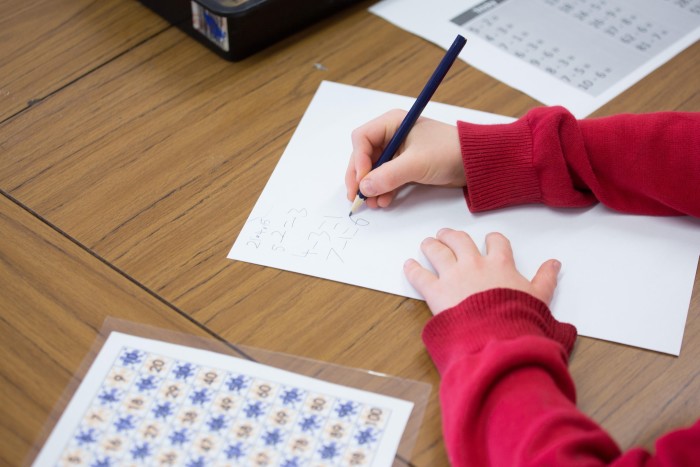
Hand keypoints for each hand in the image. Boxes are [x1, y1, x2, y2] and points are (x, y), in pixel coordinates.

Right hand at [345, 110, 463, 208]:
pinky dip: (382, 190)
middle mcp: (392, 135)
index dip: (358, 160)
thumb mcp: (416, 163)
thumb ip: (388, 175)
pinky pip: (386, 178)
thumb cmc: (449, 152)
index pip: (362, 139)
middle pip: (364, 156)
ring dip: (370, 186)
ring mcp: (398, 152)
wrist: (476, 163)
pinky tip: (383, 201)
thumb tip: (364, 188)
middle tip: (357, 196)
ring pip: (373, 170)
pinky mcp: (405, 167)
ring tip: (372, 203)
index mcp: (392, 123)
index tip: (362, 180)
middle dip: (360, 177)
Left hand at [404, 229, 560, 313]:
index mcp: (500, 264)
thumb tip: (555, 264)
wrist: (497, 338)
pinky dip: (412, 269)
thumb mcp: (540, 299)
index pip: (496, 242)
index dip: (492, 240)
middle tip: (447, 235)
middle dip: (452, 236)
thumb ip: (545, 279)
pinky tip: (409, 265)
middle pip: (460, 240)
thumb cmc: (518, 320)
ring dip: (431, 245)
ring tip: (428, 243)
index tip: (489, 241)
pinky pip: (419, 275)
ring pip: (437, 250)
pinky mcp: (435, 292)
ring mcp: (453, 276)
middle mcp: (474, 264)